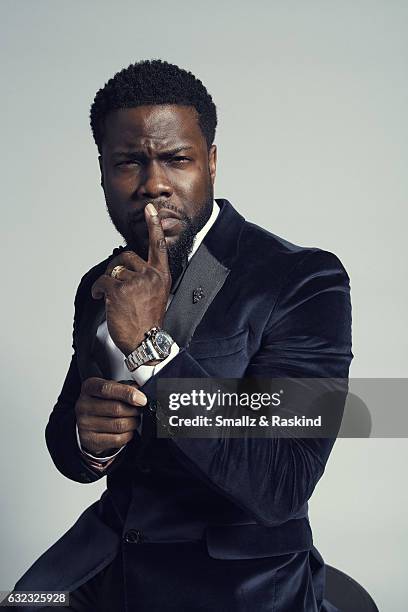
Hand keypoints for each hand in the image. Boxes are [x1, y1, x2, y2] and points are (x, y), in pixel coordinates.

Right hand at [75, 377, 146, 455]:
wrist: (88, 422)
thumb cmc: (103, 402)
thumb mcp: (110, 389)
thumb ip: (124, 387)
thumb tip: (140, 392)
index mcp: (89, 388)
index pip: (107, 389)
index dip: (127, 393)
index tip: (141, 399)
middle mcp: (83, 405)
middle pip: (116, 408)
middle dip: (134, 410)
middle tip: (139, 409)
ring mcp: (85, 424)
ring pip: (119, 425)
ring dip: (133, 422)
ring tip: (133, 419)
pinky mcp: (91, 440)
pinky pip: (118, 439)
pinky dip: (128, 434)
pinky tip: (127, 430)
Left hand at [91, 203, 170, 354]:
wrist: (146, 343)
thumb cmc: (149, 322)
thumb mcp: (158, 295)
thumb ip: (148, 278)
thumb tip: (127, 267)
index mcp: (162, 275)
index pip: (158, 245)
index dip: (153, 226)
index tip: (150, 209)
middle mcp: (151, 275)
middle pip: (127, 257)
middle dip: (117, 268)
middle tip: (116, 284)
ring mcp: (135, 282)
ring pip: (113, 270)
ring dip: (108, 283)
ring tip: (111, 297)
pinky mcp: (119, 290)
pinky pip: (103, 281)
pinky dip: (99, 290)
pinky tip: (102, 298)